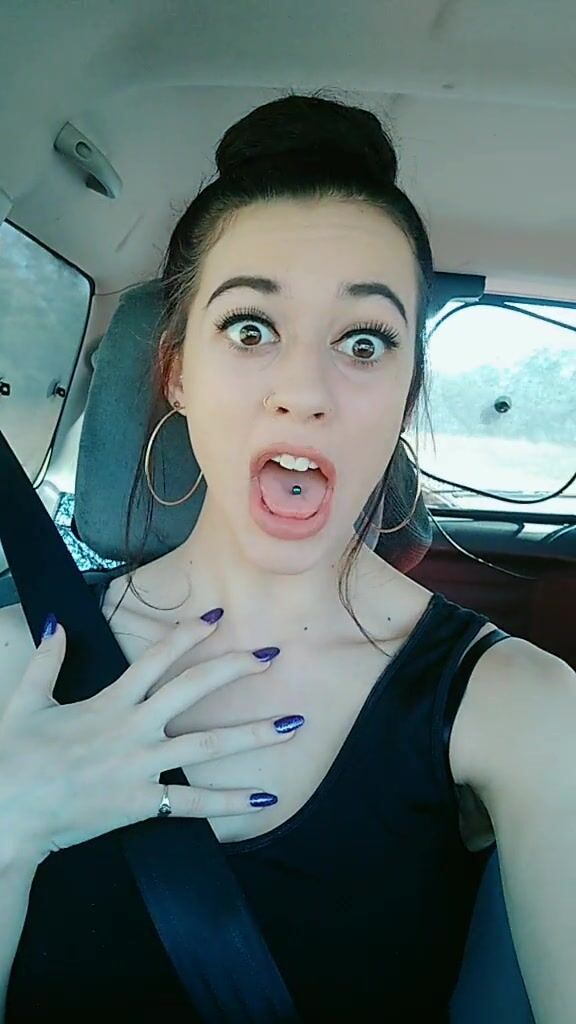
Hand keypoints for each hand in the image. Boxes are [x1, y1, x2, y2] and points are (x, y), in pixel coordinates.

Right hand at [0, 612, 298, 863]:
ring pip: (208, 746)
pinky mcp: (144, 803)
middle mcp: (134, 728)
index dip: (189, 633)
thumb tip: (55, 623)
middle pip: (194, 690)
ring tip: (293, 725)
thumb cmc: (16, 758)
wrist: (10, 815)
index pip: (157, 657)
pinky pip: (195, 803)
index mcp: (110, 701)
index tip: (217, 616)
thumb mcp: (25, 702)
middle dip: (235, 668)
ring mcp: (142, 766)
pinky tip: (265, 799)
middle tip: (271, 654)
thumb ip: (46, 661)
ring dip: (254, 734)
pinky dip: (231, 802)